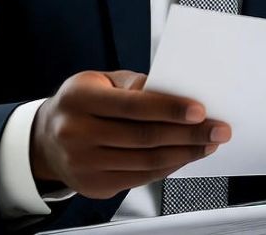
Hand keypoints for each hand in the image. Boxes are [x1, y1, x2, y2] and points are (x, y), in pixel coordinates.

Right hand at [31, 70, 230, 198]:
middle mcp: (76, 133)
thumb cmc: (83, 103)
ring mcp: (83, 164)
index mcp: (80, 99)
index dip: (170, 109)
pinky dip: (169, 167)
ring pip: (146, 161)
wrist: (47, 139)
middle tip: (218, 129)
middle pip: (144, 137)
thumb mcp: (102, 81)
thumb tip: (176, 92)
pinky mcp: (94, 185)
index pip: (133, 106)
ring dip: (185, 153)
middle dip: (189, 134)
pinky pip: (141, 178)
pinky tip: (186, 156)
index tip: (201, 110)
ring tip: (208, 143)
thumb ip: (137, 84)